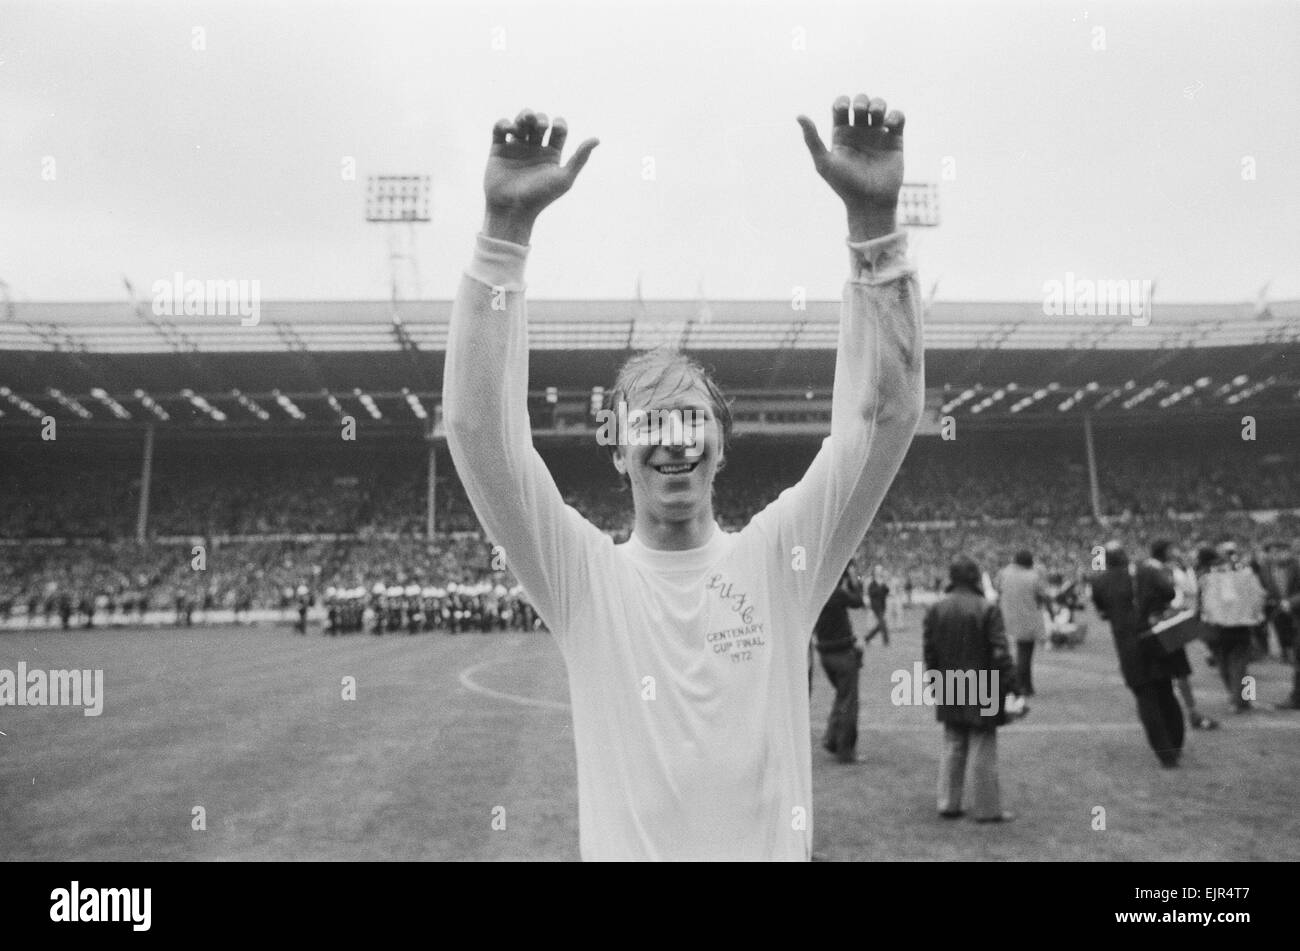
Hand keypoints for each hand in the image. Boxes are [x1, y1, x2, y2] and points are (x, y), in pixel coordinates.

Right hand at [482, 108, 598, 243]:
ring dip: (524, 115)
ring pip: (521, 123)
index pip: (558, 131)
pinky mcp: (498, 151)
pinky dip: (504, 123)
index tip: (556, 127)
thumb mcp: (564, 178)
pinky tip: (510, 129)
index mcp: (551, 156)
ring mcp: (516, 150)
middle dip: (540, 118)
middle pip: (539, 123)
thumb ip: (580, 158)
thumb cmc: (540, 197)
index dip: (559, 123)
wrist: (512, 209)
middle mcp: (534, 151)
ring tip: (525, 120)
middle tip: (540, 125)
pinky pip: (500, 129)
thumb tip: (597, 139)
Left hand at [797, 94, 904, 240]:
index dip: (842, 101)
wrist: (871, 202)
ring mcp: (878, 136)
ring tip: (876, 115)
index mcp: (841, 135)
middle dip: (862, 100)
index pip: (841, 107)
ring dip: (878, 103)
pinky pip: (898, 118)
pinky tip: (889, 124)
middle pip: (861, 102)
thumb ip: (812, 139)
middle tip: (861, 112)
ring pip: (879, 106)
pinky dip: (895, 114)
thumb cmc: (845, 186)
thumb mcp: (824, 163)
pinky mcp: (895, 140)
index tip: (843, 109)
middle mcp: (859, 133)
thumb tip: (799, 115)